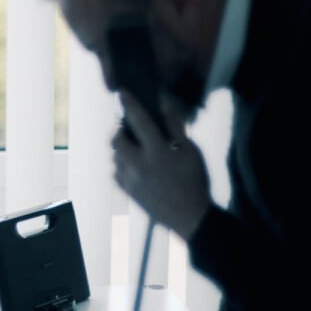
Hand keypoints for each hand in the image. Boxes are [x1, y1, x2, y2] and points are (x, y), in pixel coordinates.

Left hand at [112, 92, 211, 239]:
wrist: (190, 218)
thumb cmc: (195, 182)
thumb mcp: (192, 152)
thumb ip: (176, 128)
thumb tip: (164, 107)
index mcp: (158, 152)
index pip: (138, 120)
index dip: (129, 103)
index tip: (122, 93)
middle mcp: (140, 165)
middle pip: (117, 140)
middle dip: (121, 131)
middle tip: (131, 129)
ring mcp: (132, 180)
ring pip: (115, 157)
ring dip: (122, 149)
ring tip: (137, 148)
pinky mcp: (129, 193)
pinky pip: (116, 173)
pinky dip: (121, 165)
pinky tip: (135, 165)